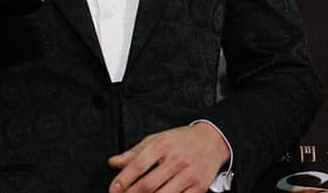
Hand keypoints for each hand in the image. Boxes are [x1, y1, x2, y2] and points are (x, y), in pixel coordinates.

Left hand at [108, 123, 229, 191]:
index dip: (123, 180)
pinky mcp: (199, 187)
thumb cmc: (182, 140)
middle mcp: (176, 160)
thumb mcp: (158, 138)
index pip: (138, 165)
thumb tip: (113, 162)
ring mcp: (189, 175)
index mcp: (163, 145)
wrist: (214, 140)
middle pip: (148, 185)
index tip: (113, 189)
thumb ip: (135, 152)